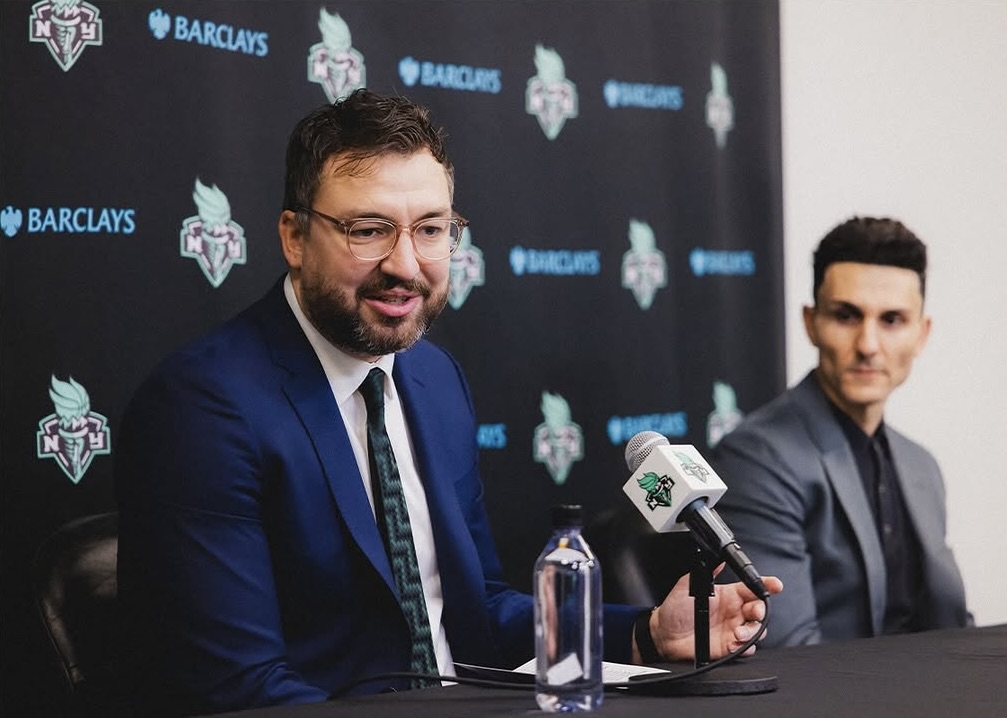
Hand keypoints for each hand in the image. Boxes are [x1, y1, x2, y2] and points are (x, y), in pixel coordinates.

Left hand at [646, 566, 782, 661]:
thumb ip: (705, 572)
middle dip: (761, 610)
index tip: (775, 585)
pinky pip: (746, 648)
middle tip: (753, 612)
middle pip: (759, 609)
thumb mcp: (688, 585)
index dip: (766, 585)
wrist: (663, 633)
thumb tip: (718, 559)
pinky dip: (745, 647)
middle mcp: (734, 612)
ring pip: (756, 630)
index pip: (752, 588)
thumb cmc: (675, 609)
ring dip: (753, 631)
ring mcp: (732, 629)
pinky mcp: (729, 647)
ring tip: (739, 632)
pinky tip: (734, 642)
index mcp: (728, 595)